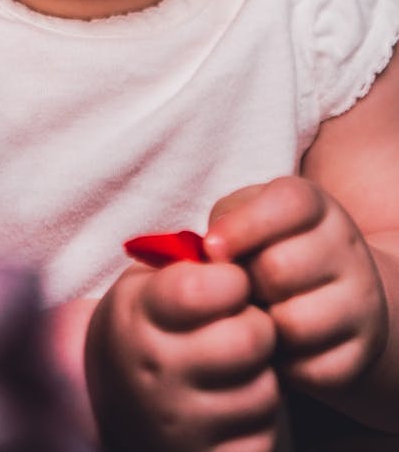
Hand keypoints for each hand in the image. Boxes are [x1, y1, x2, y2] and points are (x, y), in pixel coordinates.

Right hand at [85, 260, 280, 450]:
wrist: (119, 401)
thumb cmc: (151, 325)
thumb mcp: (149, 283)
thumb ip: (188, 262)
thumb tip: (239, 247)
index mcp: (140, 317)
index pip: (200, 290)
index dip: (231, 279)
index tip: (230, 281)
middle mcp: (155, 372)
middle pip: (249, 337)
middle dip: (257, 324)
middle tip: (239, 325)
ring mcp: (180, 423)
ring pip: (265, 390)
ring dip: (262, 375)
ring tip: (234, 368)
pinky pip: (263, 436)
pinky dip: (259, 420)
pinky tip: (235, 406)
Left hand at [205, 177, 388, 394]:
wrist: (334, 298)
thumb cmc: (272, 249)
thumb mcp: (249, 218)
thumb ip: (226, 221)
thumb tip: (212, 251)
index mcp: (319, 208)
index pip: (289, 205)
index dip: (243, 225)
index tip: (212, 247)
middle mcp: (347, 250)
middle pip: (279, 268)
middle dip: (245, 283)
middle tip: (238, 289)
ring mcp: (361, 302)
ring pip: (294, 323)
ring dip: (261, 326)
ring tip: (256, 316)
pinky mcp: (360, 353)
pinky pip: (309, 368)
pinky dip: (282, 363)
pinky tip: (277, 346)